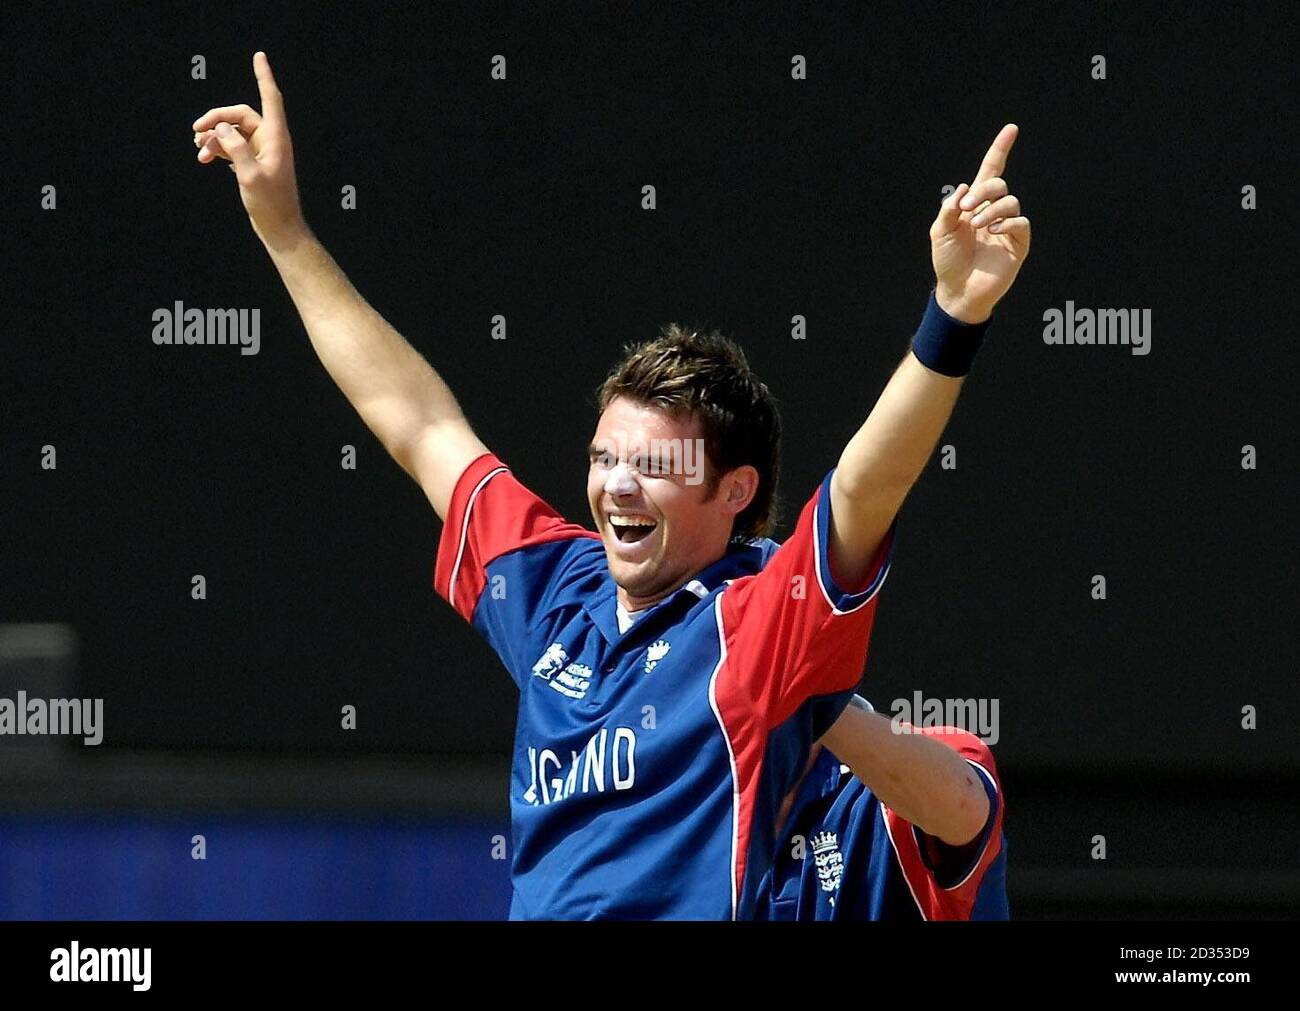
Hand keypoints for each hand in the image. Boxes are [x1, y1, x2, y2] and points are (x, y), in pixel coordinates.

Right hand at [192, 51, 305, 247]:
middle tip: (195, 130)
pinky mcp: (252, 163)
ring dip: (213, 136)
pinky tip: (203, 158)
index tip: (259, 56)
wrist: (278, 228)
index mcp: (276, 138)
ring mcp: (261, 152)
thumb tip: (221, 129)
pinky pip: (231, 146)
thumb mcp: (250, 176)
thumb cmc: (270, 205)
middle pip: (240, 115)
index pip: (270, 99)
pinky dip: (217, 148)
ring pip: (233, 131)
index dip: (264, 76)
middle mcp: (270, 141)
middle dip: (217, 118)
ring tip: (197, 149)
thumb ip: (235, 149)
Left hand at [929, 123, 1030, 323]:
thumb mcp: (940, 232)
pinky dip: (1007, 222)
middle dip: (983, 190)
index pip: (991, 171)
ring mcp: (1007, 226)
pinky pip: (1020, 222)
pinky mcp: (1018, 243)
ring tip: (977, 225)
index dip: (1000, 150)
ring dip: (991, 209)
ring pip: (1010, 201)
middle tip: (966, 208)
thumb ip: (949, 209)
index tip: (1011, 128)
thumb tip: (963, 188)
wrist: (957, 291)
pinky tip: (994, 232)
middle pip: (998, 184)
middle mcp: (993, 211)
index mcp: (974, 204)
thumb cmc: (948, 261)